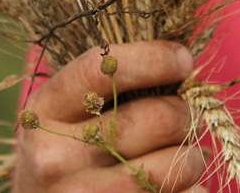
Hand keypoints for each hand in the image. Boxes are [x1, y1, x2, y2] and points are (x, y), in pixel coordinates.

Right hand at [13, 42, 206, 192]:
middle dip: (186, 114)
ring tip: (186, 156)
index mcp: (47, 109)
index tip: (184, 61)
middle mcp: (55, 155)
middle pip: (156, 119)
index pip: (105, 70)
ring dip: (193, 158)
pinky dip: (189, 190)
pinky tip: (175, 187)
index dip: (155, 59)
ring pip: (172, 166)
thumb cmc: (70, 146)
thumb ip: (116, 83)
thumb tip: (184, 63)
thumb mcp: (71, 108)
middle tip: (188, 117)